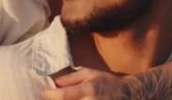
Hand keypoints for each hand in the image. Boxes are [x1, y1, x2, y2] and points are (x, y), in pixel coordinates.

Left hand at [41, 66, 171, 99]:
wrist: (129, 94)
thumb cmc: (106, 81)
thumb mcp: (89, 73)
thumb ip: (70, 78)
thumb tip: (52, 82)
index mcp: (88, 88)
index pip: (64, 95)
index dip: (50, 95)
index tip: (42, 93)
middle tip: (46, 98)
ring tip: (58, 99)